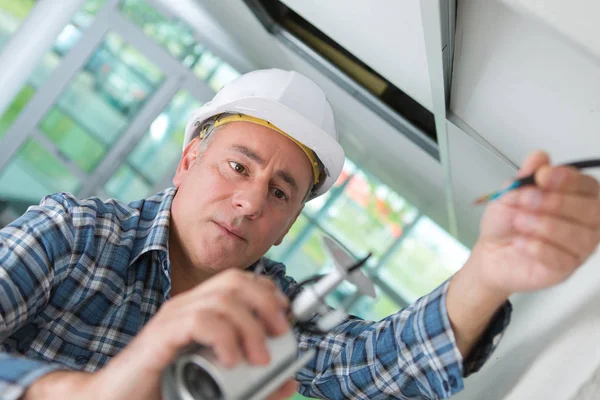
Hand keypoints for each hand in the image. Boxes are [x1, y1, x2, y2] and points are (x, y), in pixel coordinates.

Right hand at [25, 269, 296, 399]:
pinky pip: (199, 320)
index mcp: (201, 310)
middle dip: (266, 302)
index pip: (240, 281)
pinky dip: (223, 337)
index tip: (285, 318)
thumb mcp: (221, 389)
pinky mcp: (160, 336)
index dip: (268, 292)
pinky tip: (230, 360)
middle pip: (235, 281)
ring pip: (222, 299)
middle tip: (281, 334)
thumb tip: (290, 380)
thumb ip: (256, 387)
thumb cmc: (167, 391)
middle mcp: (187, 306)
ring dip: (249, 326)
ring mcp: (172, 318)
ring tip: (259, 358)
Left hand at [468, 150, 599, 295]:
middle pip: (592, 211)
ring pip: (580, 236)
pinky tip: (522, 243)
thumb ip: (525, 177)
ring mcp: (577, 248)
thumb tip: (539, 157)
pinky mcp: (565, 269)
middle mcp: (584, 222)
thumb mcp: (510, 194)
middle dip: (556, 202)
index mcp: (575, 198)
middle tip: (526, 199)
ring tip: (519, 221)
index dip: (568, 180)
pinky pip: (563, 259)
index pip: (587, 186)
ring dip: (545, 225)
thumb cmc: (506, 222)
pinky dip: (541, 249)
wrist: (490, 253)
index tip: (543, 176)